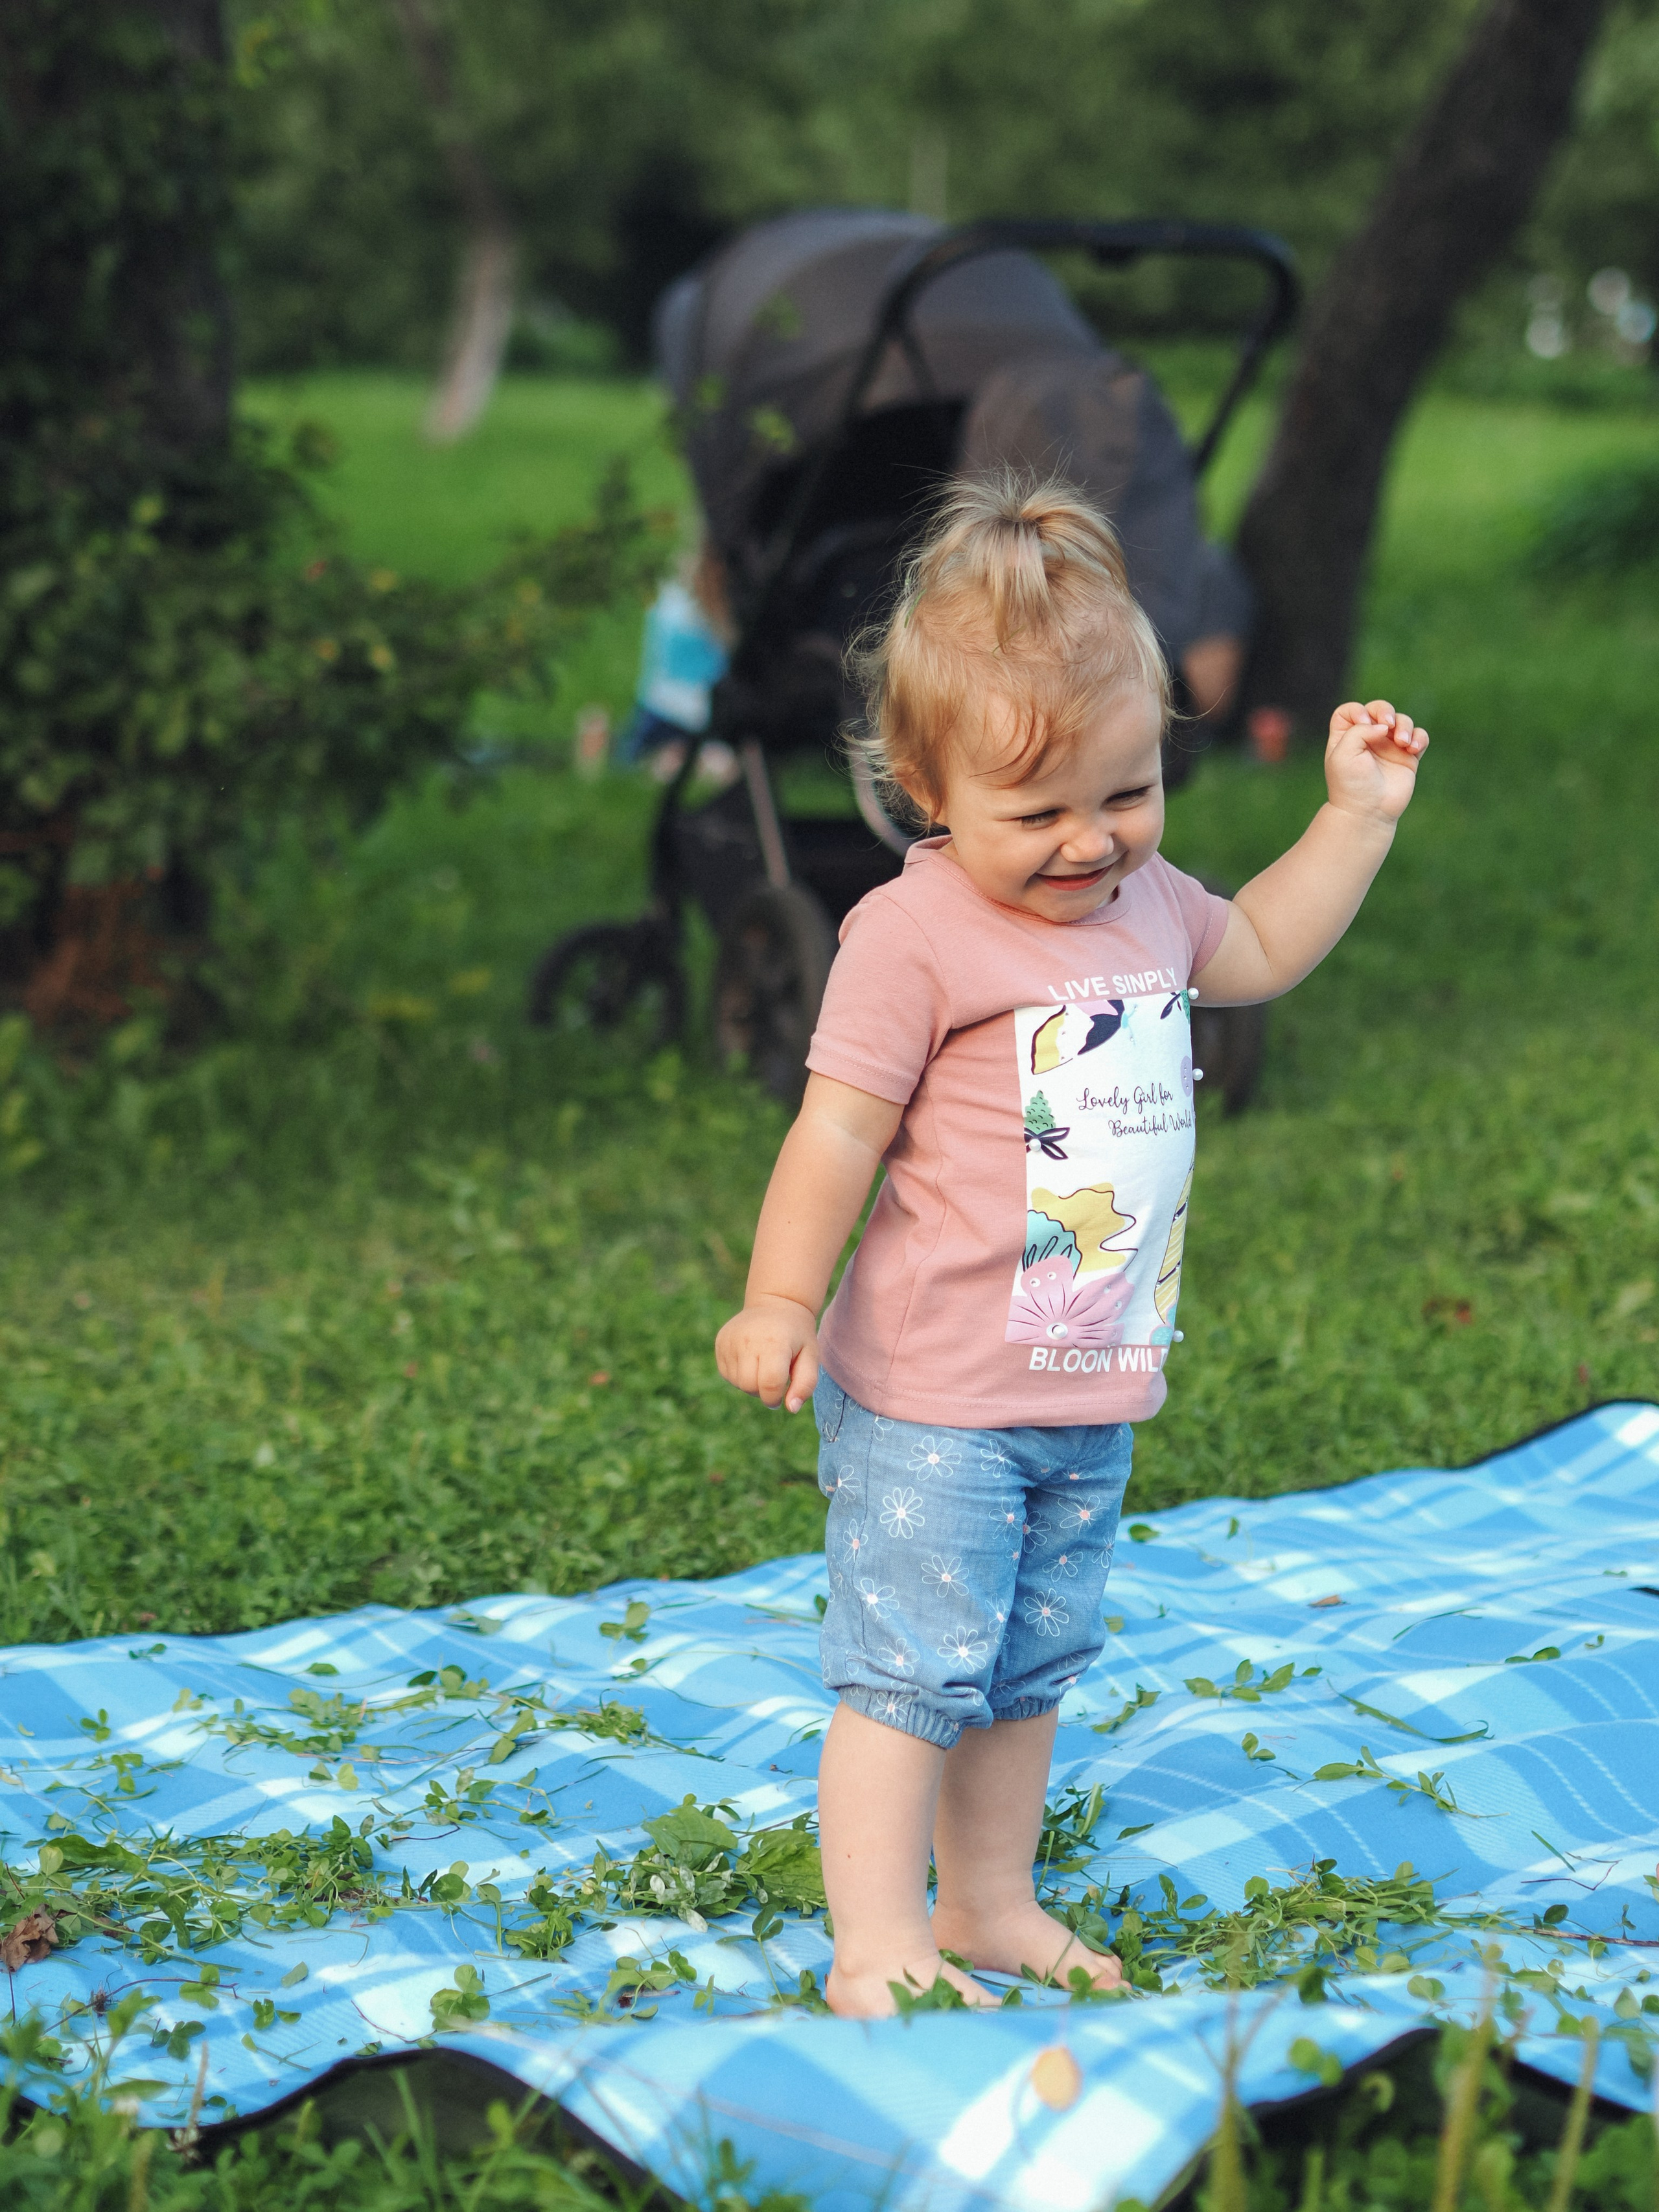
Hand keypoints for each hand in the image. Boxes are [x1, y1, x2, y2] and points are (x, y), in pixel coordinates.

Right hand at [715, 1294, 818, 1412]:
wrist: (776, 1303)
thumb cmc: (797, 1335)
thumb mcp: (810, 1356)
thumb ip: (805, 1384)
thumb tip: (791, 1408)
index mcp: (774, 1343)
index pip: (769, 1384)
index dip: (775, 1398)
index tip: (781, 1395)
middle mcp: (748, 1339)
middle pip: (750, 1386)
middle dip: (763, 1391)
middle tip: (774, 1378)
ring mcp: (731, 1339)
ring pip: (737, 1382)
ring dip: (751, 1383)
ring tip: (763, 1365)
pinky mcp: (720, 1342)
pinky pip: (727, 1374)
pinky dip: (740, 1375)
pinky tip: (751, 1360)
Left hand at [1324, 698, 1427, 826]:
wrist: (1368, 812)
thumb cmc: (1351, 785)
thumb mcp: (1343, 754)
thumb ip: (1359, 730)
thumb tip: (1384, 726)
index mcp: (1346, 737)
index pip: (1350, 711)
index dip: (1357, 711)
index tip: (1362, 723)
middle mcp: (1368, 739)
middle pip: (1379, 709)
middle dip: (1385, 711)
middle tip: (1387, 725)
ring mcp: (1389, 747)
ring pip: (1402, 720)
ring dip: (1404, 726)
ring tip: (1402, 743)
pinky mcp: (1408, 757)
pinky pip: (1419, 737)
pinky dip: (1419, 738)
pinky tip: (1412, 749)